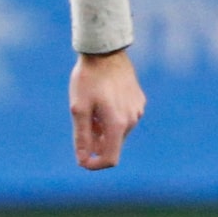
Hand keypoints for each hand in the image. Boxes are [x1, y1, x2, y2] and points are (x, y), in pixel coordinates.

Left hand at [71, 48, 144, 170]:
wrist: (105, 51)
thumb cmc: (88, 79)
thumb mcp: (78, 109)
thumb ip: (82, 137)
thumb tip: (82, 160)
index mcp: (117, 124)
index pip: (110, 159)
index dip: (95, 164)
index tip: (82, 160)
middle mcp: (132, 120)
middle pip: (113, 145)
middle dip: (96, 142)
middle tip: (82, 122)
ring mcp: (138, 110)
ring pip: (118, 132)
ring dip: (103, 129)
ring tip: (91, 109)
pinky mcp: (139, 101)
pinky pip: (125, 118)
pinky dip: (111, 119)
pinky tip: (102, 101)